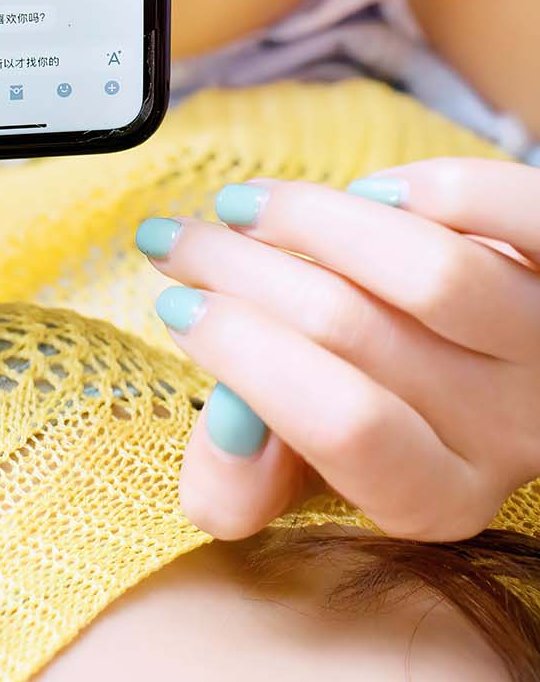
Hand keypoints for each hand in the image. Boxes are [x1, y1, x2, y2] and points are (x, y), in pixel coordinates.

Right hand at [137, 159, 539, 540]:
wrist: (510, 364)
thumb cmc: (390, 401)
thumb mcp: (317, 462)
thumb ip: (250, 478)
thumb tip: (216, 468)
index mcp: (438, 492)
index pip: (344, 428)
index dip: (245, 356)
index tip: (177, 306)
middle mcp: (508, 430)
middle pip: (358, 331)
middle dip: (241, 270)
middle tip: (175, 239)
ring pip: (432, 273)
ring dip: (314, 219)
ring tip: (250, 204)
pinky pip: (518, 216)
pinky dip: (442, 189)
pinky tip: (377, 189)